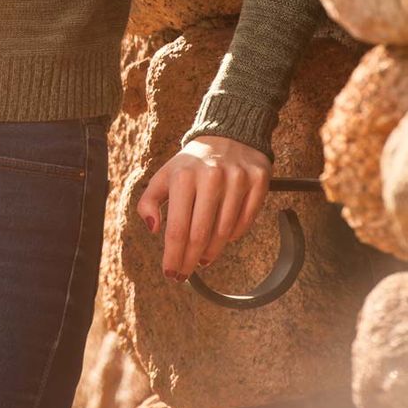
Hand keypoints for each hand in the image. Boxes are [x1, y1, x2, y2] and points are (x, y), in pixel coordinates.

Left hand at [136, 134, 271, 280]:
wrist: (228, 132)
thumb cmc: (191, 163)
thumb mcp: (164, 175)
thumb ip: (149, 201)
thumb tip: (153, 229)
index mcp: (183, 176)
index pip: (177, 228)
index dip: (174, 256)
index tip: (171, 274)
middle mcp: (211, 177)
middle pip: (200, 235)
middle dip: (190, 261)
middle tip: (184, 274)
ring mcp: (237, 179)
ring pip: (224, 233)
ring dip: (211, 252)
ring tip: (202, 258)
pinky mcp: (258, 181)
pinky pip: (245, 223)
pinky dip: (233, 236)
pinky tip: (222, 238)